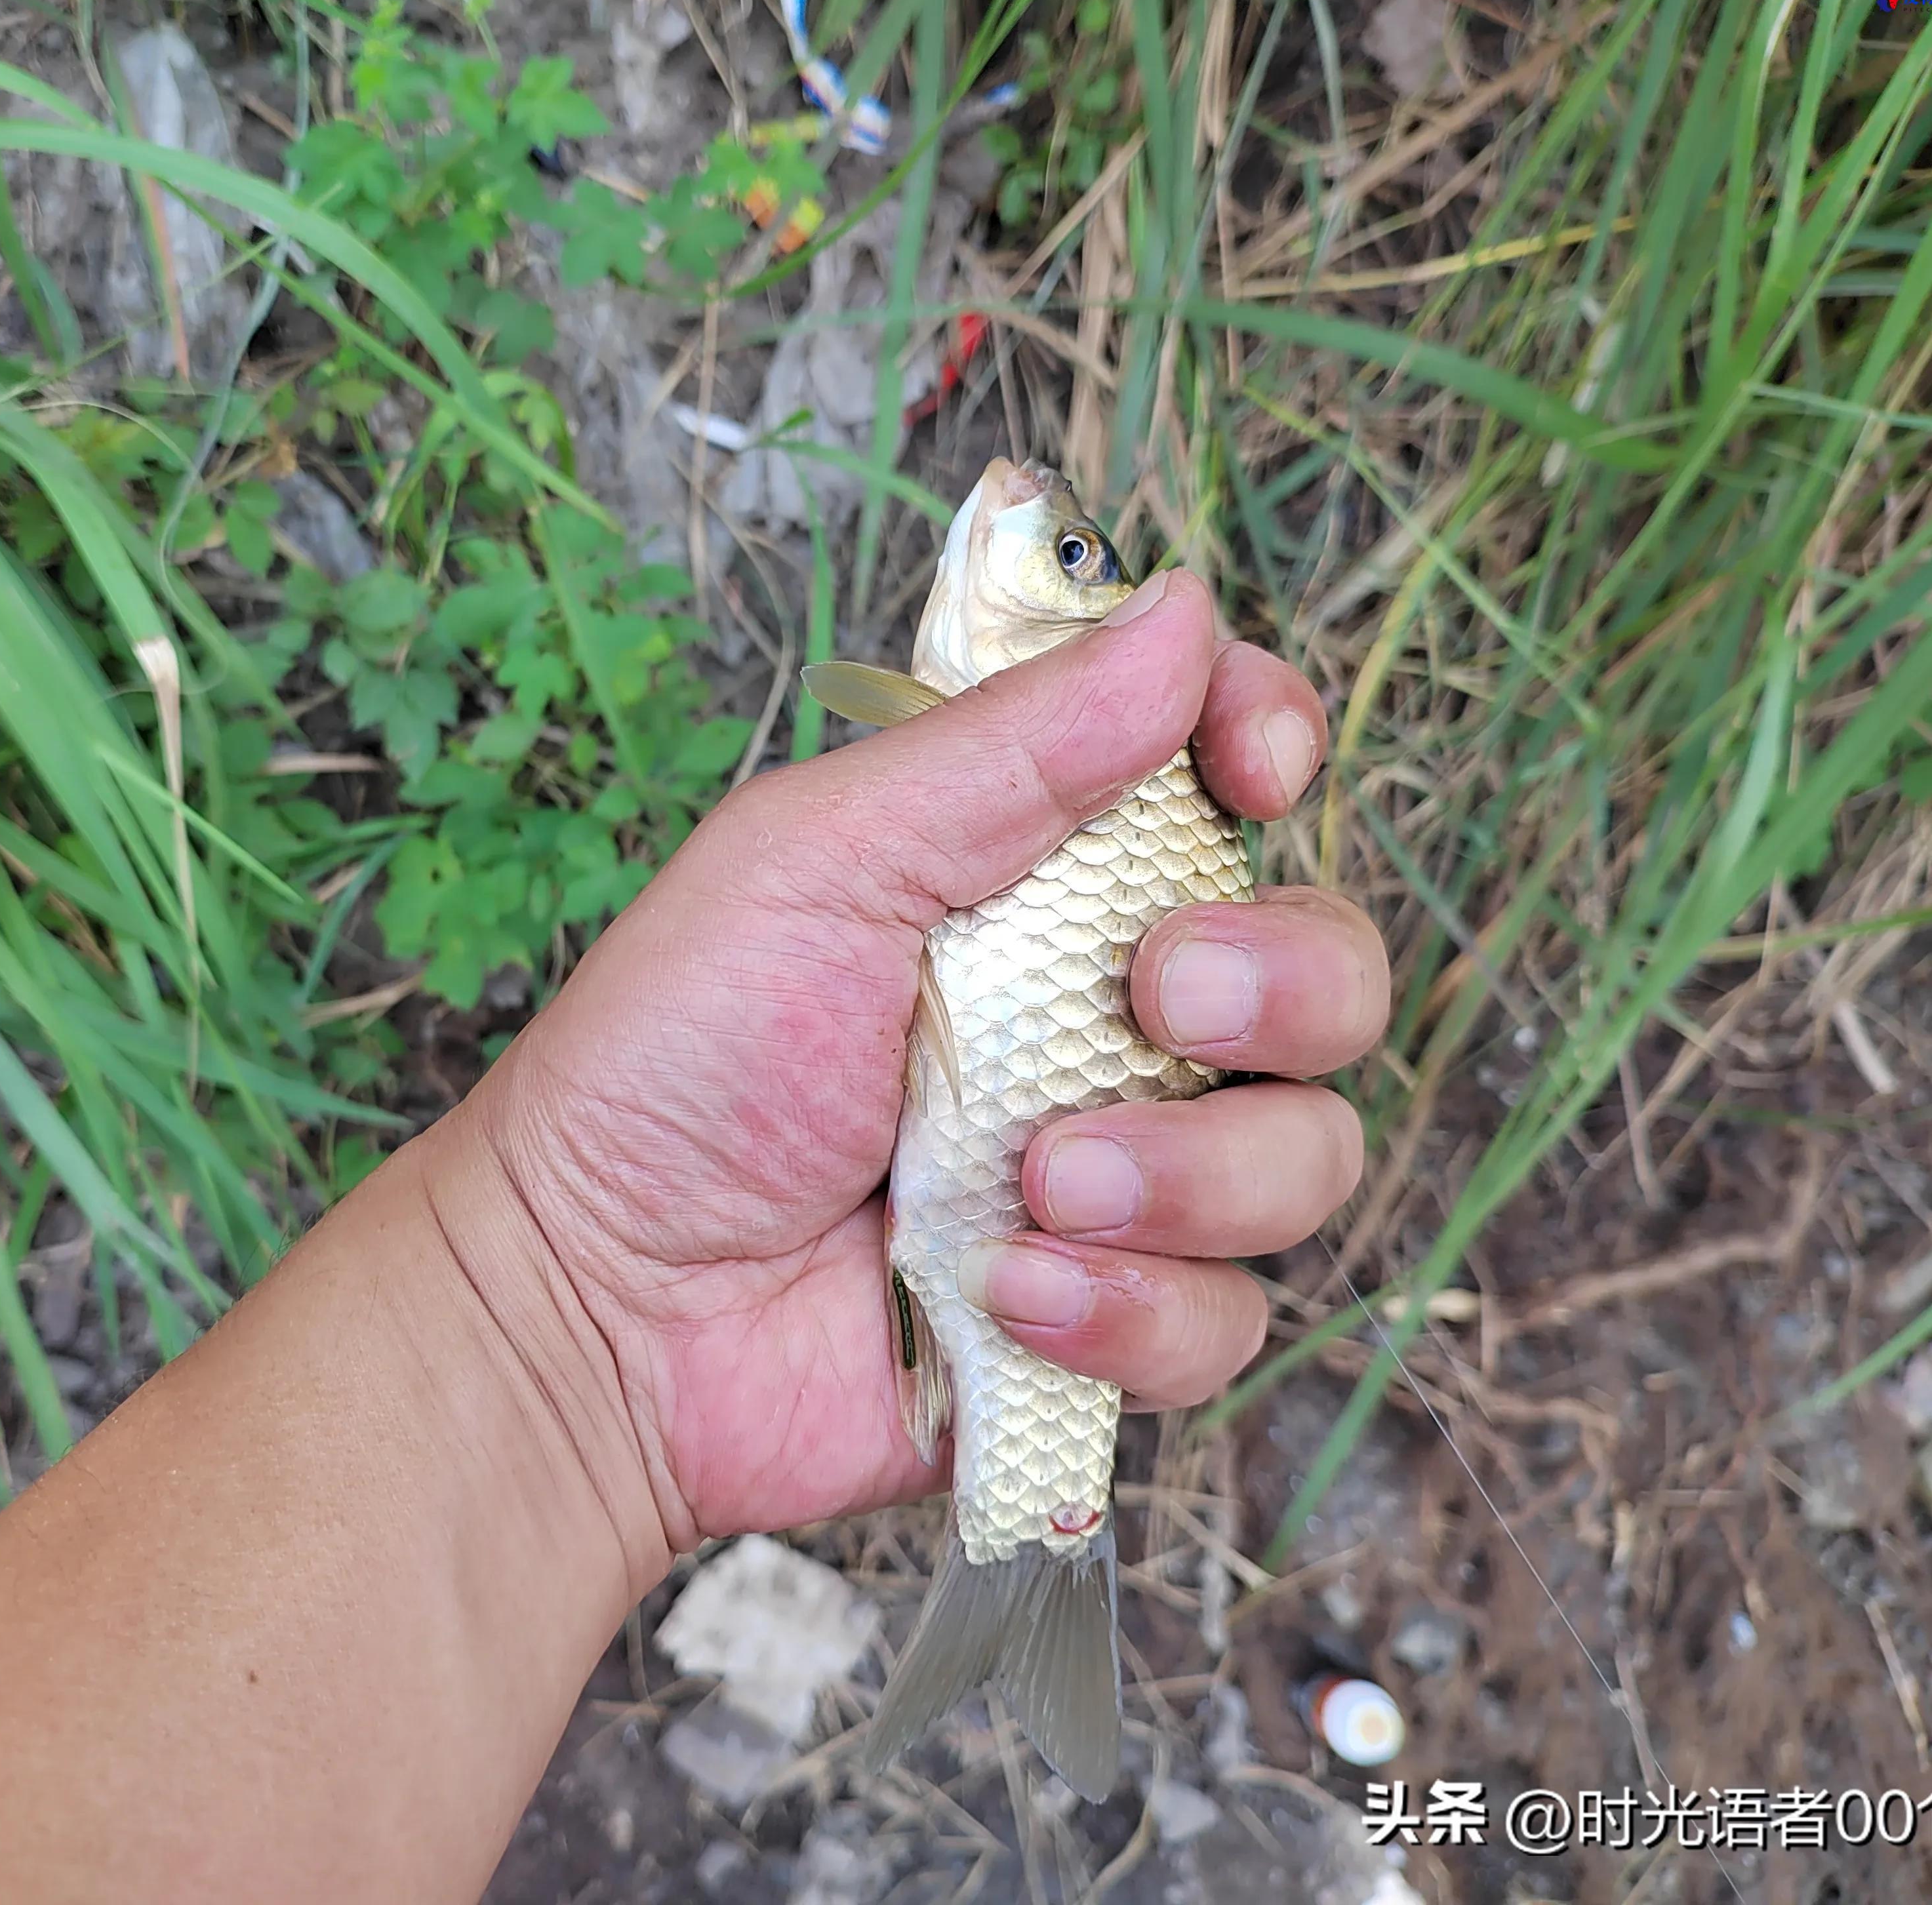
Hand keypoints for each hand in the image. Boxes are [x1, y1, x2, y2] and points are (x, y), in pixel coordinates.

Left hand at [453, 572, 1388, 1574]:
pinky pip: (1224, 1318)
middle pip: (1327, 968)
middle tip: (1154, 998)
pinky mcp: (1107, 1323)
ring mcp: (1120, 1176)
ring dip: (1190, 1169)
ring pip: (1304, 1154)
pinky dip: (1125, 1307)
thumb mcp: (823, 858)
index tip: (1252, 761)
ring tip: (1036, 1184)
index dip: (1269, 746)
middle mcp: (1104, 1018)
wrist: (603, 1306)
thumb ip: (1012, 746)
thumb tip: (1182, 608)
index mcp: (1037, 877)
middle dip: (1282, 977)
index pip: (1227, 778)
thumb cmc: (677, 1058)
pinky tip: (1004, 1293)